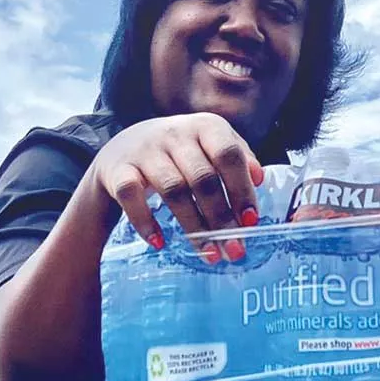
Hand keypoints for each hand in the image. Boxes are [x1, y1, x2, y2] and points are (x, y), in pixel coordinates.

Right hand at [87, 114, 264, 262]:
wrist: (122, 148)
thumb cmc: (179, 152)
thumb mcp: (210, 145)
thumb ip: (238, 157)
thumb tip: (261, 179)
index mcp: (205, 126)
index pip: (228, 154)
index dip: (242, 188)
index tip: (251, 221)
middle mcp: (175, 134)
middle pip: (203, 178)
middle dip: (222, 218)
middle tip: (234, 250)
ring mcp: (145, 151)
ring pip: (173, 190)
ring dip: (193, 226)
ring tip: (209, 254)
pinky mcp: (118, 169)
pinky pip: (131, 196)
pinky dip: (145, 222)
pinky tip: (160, 243)